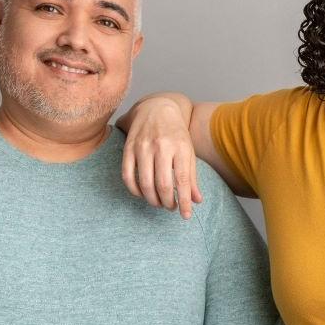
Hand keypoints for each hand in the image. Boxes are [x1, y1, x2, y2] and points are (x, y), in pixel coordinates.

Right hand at [121, 95, 202, 216]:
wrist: (156, 108)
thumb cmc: (176, 134)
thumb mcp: (188, 152)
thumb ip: (192, 177)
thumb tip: (197, 201)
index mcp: (180, 147)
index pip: (183, 181)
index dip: (185, 202)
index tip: (186, 216)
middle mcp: (161, 146)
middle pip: (163, 185)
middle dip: (168, 203)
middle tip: (171, 207)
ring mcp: (143, 147)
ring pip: (145, 183)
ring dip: (153, 200)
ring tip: (159, 203)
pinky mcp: (128, 148)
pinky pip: (128, 176)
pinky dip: (135, 191)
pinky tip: (143, 194)